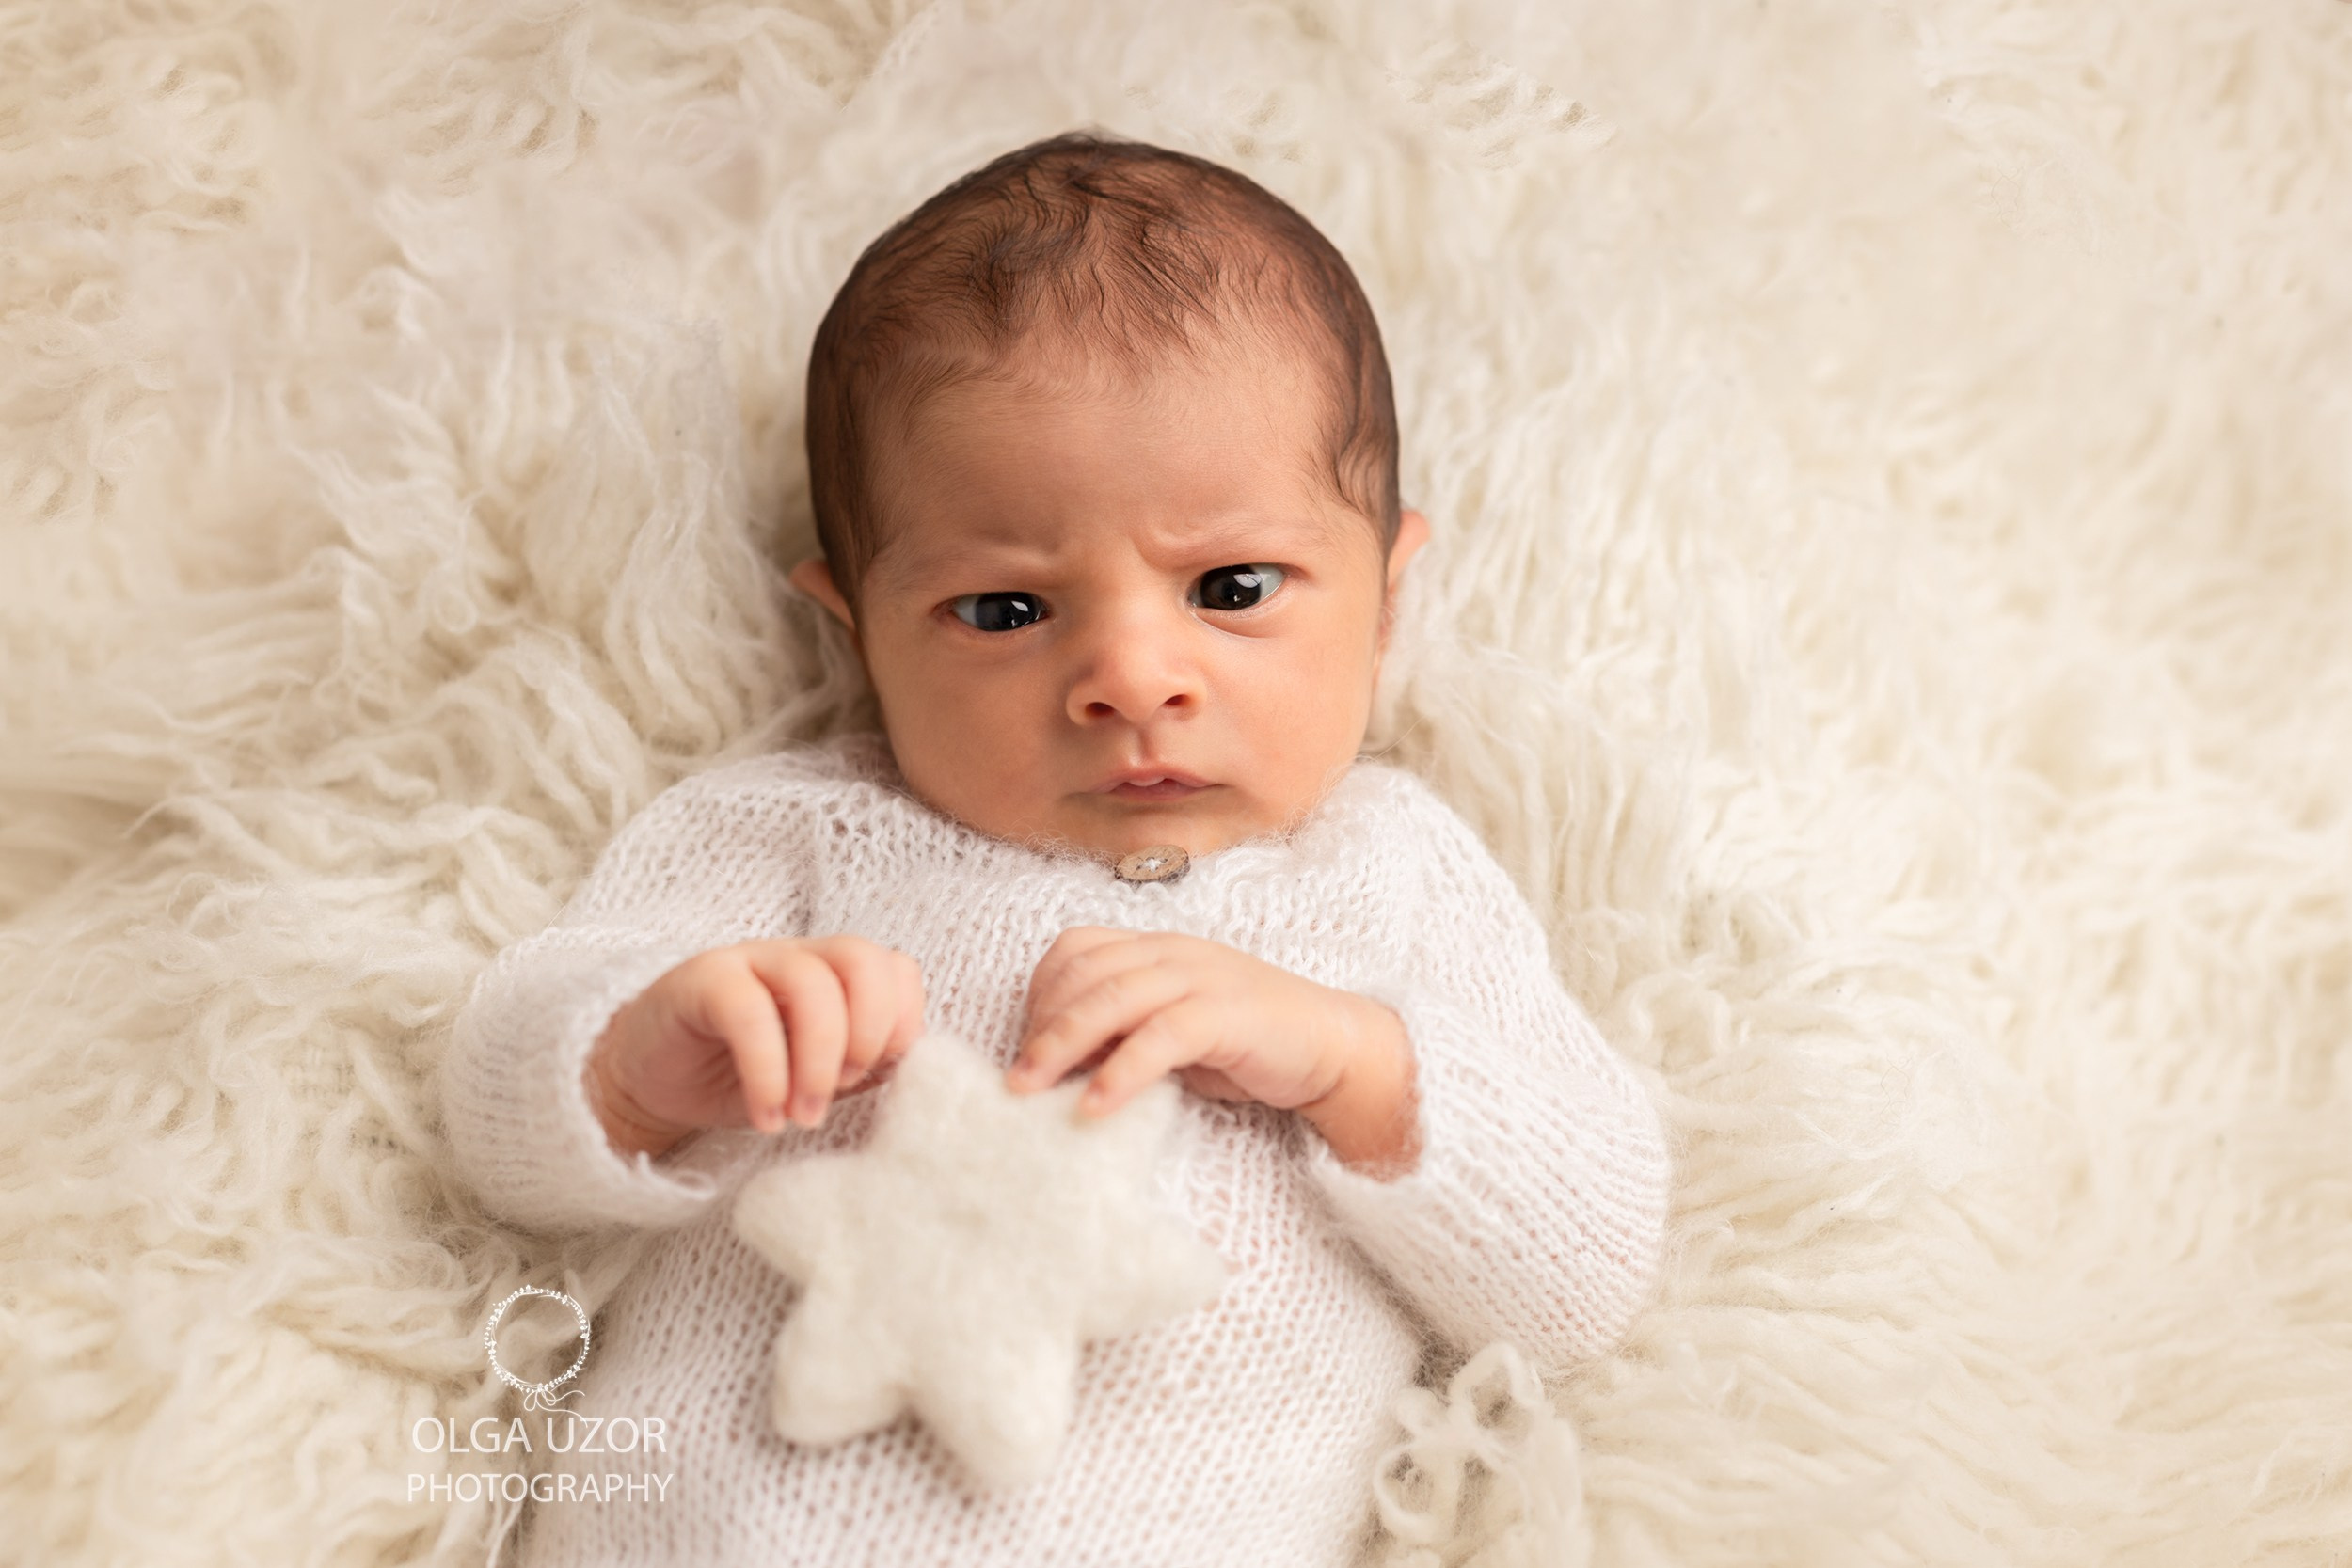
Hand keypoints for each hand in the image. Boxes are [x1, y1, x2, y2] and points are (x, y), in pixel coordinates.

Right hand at [586, 936, 926, 1158]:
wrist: (653, 1082)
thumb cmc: (743, 1077)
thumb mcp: (814, 1078)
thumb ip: (861, 1066)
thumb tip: (908, 1068)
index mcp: (836, 975)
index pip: (896, 967)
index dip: (902, 1020)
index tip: (880, 1075)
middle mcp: (799, 957)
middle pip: (862, 959)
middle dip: (868, 1031)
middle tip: (843, 1089)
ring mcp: (749, 961)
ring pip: (809, 982)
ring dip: (818, 1061)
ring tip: (804, 1115)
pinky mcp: (701, 981)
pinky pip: (746, 1011)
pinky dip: (767, 1071)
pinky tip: (765, 1115)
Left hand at [1005, 926, 1401, 1122]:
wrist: (1334, 1048)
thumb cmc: (1246, 1044)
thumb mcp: (1170, 1031)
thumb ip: (1120, 1032)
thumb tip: (1056, 1062)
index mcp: (1156, 949)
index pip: (1076, 949)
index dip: (1040, 994)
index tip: (1024, 1046)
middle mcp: (1173, 953)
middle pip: (1084, 974)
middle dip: (1039, 1026)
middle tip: (1012, 1081)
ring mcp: (1201, 978)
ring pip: (1113, 998)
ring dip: (1062, 1046)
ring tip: (1030, 1093)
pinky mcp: (1227, 1015)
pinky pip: (1161, 1037)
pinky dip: (1121, 1071)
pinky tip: (1095, 1107)